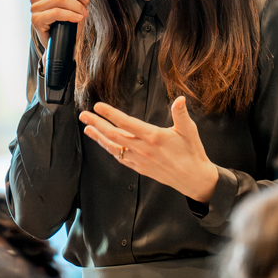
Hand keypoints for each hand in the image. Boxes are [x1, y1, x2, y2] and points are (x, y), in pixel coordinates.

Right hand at [31, 0, 96, 46]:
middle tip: (86, 2)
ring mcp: (35, 7)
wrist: (64, 42)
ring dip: (77, 6)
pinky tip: (77, 18)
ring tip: (83, 13)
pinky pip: (56, 12)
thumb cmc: (70, 19)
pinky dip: (71, 15)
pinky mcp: (36, 20)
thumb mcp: (81, 1)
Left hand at [80, 96, 219, 202]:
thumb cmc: (192, 152)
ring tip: (87, 129)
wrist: (194, 179)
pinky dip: (110, 149)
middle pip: (114, 134)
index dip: (110, 114)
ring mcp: (140, 160)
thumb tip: (180, 99)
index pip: (126, 122)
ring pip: (114, 147)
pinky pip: (120, 158)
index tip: (98, 106)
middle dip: (97, 124)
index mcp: (153, 137)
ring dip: (99, 138)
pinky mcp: (140, 168)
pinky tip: (104, 144)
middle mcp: (143, 149)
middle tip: (84, 115)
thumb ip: (181, 114)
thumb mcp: (189, 130)